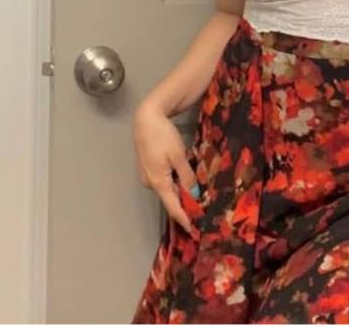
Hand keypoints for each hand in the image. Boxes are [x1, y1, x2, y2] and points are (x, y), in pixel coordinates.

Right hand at [131, 103, 197, 233]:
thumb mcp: (179, 156)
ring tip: (196, 195)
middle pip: (170, 198)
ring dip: (180, 191)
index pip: (173, 208)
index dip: (184, 219)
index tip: (195, 230)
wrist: (146, 118)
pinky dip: (173, 181)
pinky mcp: (147, 166)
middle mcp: (150, 183)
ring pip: (167, 187)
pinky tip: (183, 178)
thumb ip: (186, 177)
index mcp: (158, 182)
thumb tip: (194, 195)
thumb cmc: (163, 136)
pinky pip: (163, 179)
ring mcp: (146, 175)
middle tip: (202, 209)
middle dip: (185, 204)